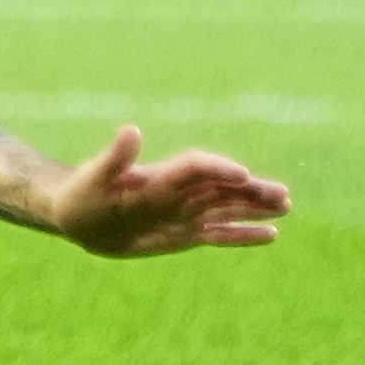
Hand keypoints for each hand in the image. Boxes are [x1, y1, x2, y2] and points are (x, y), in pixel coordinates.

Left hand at [42, 124, 288, 258]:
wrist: (77, 217)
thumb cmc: (83, 193)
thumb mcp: (94, 176)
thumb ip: (116, 157)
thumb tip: (131, 130)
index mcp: (160, 176)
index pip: (196, 168)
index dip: (218, 169)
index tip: (242, 175)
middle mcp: (179, 193)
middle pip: (222, 188)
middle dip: (251, 190)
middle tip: (282, 194)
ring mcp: (185, 213)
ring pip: (227, 209)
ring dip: (255, 208)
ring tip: (286, 206)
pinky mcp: (186, 234)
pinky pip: (220, 234)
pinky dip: (244, 235)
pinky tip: (272, 234)